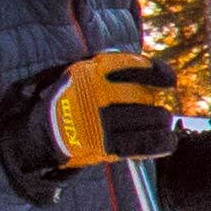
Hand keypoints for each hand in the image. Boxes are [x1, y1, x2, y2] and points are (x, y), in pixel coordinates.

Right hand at [0, 49, 184, 176]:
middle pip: (142, 97)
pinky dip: (158, 143)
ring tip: (162, 125)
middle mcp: (96, 94)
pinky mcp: (101, 144)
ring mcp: (98, 120)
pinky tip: (168, 141)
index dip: (156, 73)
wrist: (40, 132)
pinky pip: (139, 143)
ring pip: (144, 120)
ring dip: (159, 123)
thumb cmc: (67, 99)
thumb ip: (106, 65)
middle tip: (160, 111)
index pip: (132, 67)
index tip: (170, 80)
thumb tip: (146, 67)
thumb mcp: (78, 72)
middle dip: (154, 106)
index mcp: (90, 71)